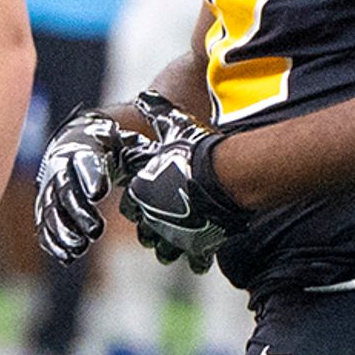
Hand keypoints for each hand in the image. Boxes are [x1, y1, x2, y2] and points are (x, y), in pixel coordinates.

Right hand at [33, 102, 136, 263]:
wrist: (77, 141)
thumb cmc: (111, 147)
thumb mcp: (128, 144)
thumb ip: (143, 155)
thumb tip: (166, 163)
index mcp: (85, 146)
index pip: (85, 160)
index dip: (90, 176)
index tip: (99, 193)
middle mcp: (62, 166)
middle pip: (64, 189)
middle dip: (77, 211)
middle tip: (95, 230)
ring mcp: (50, 187)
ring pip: (49, 209)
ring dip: (63, 231)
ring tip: (79, 247)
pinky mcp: (46, 206)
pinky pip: (44, 225)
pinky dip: (53, 242)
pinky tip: (66, 256)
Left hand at [118, 93, 246, 268]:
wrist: (223, 175)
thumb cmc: (197, 149)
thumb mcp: (175, 126)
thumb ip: (158, 113)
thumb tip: (146, 96)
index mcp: (141, 190)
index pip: (130, 204)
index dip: (139, 200)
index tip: (148, 196)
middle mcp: (152, 216)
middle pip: (146, 229)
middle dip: (153, 226)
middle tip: (165, 218)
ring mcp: (173, 234)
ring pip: (166, 248)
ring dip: (171, 245)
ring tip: (181, 237)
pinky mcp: (197, 245)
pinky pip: (194, 258)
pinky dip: (197, 258)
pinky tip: (200, 257)